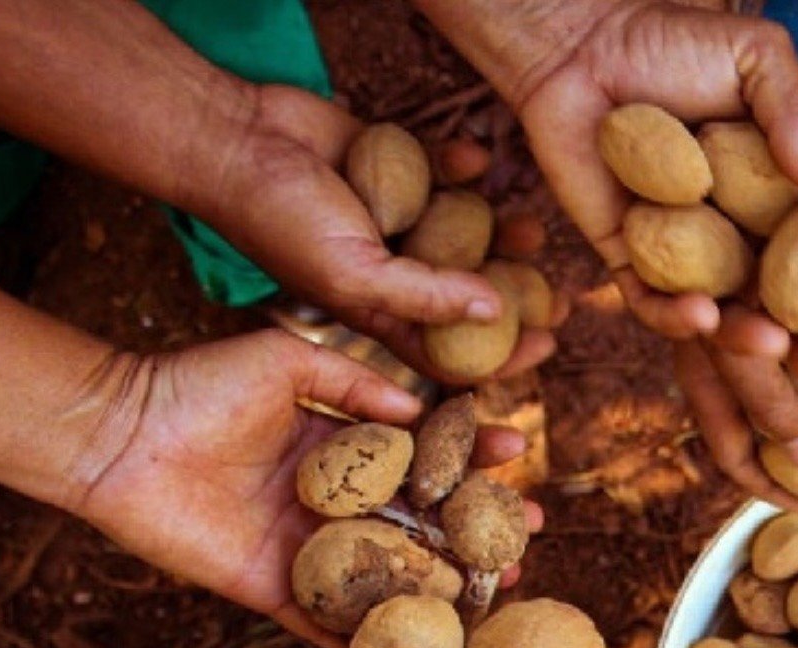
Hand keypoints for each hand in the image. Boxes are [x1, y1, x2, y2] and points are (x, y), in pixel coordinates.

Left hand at [71, 329, 542, 644]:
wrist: (120, 437)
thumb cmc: (196, 387)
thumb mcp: (284, 361)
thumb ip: (352, 382)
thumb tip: (420, 408)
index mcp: (339, 450)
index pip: (422, 456)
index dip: (471, 456)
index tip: (518, 451)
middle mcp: (333, 506)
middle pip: (423, 522)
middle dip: (480, 525)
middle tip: (533, 530)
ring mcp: (308, 552)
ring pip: (393, 572)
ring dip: (452, 581)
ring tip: (509, 581)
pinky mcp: (276, 592)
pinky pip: (334, 622)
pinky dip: (379, 635)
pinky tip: (436, 641)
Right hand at [191, 85, 550, 382]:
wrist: (233, 138)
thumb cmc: (279, 220)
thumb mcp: (353, 276)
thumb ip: (424, 297)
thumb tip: (496, 313)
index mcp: (377, 312)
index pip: (446, 351)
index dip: (498, 358)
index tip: (547, 348)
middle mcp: (389, 271)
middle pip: (465, 295)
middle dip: (516, 299)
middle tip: (564, 299)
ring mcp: (392, 219)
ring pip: (463, 234)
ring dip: (501, 234)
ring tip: (533, 230)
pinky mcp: (392, 168)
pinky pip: (439, 171)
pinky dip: (460, 166)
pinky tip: (476, 157)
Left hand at [473, 0, 797, 504]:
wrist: (577, 45)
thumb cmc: (672, 42)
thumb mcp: (755, 58)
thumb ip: (796, 111)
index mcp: (785, 196)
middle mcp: (744, 239)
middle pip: (787, 310)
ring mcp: (690, 260)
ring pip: (728, 327)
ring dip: (754, 353)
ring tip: (781, 359)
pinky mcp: (630, 266)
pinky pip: (656, 308)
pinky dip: (680, 319)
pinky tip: (705, 319)